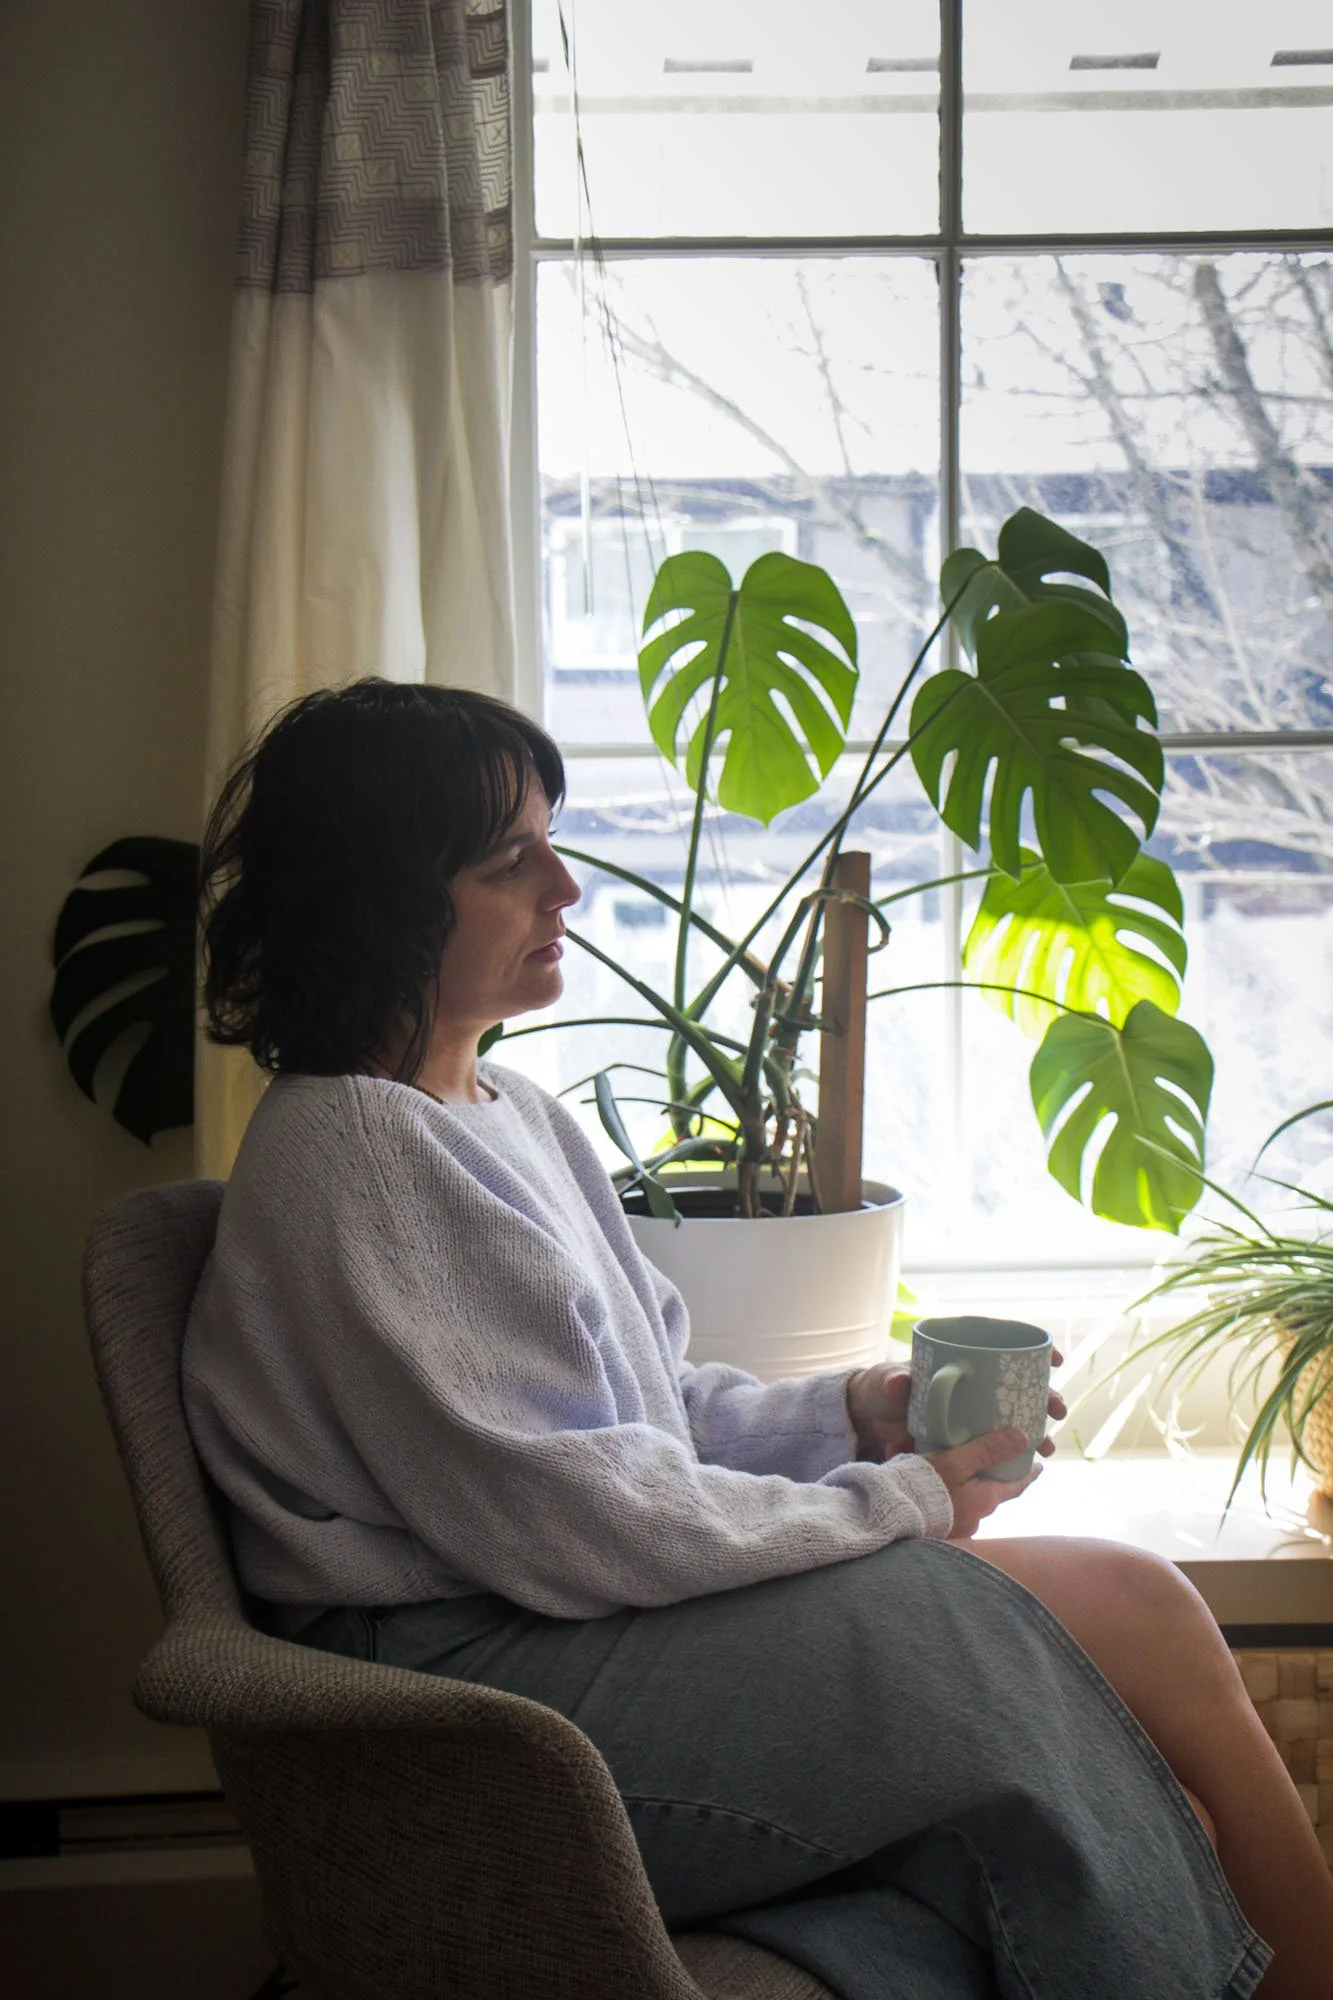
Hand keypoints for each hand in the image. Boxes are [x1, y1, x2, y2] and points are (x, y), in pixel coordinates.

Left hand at [845, 1354, 1066, 1461]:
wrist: (867, 1420)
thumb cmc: (880, 1390)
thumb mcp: (886, 1383)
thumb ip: (892, 1382)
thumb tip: (900, 1383)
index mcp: (961, 1364)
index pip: (1007, 1349)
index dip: (1036, 1352)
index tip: (1055, 1360)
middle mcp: (974, 1387)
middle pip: (1021, 1387)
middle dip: (1046, 1398)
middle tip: (1056, 1411)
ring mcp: (973, 1415)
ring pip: (1015, 1420)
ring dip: (1036, 1432)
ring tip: (1046, 1448)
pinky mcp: (967, 1440)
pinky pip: (996, 1446)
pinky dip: (1012, 1455)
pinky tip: (1026, 1467)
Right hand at [923, 1429, 1041, 1540]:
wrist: (893, 1516)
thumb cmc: (926, 1487)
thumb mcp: (956, 1462)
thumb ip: (987, 1450)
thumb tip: (1023, 1438)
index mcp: (986, 1500)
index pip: (1016, 1486)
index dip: (1028, 1475)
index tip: (1039, 1466)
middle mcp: (977, 1518)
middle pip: (993, 1495)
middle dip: (995, 1481)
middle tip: (994, 1464)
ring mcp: (958, 1529)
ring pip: (972, 1506)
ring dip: (971, 1492)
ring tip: (962, 1476)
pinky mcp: (940, 1534)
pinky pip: (954, 1514)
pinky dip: (953, 1502)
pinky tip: (940, 1494)